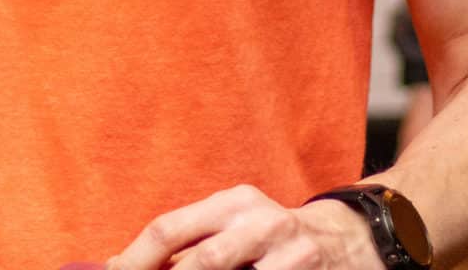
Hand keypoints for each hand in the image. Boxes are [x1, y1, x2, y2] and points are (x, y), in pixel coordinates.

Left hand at [107, 184, 378, 269]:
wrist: (349, 240)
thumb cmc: (270, 238)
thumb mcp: (232, 227)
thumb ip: (186, 244)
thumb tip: (118, 264)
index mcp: (232, 203)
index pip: (170, 229)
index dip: (135, 259)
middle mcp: (261, 222)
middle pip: (204, 261)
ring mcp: (292, 253)